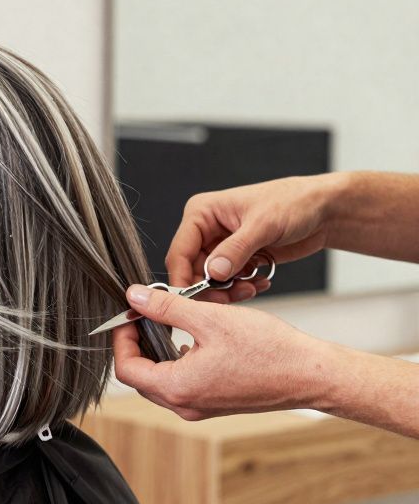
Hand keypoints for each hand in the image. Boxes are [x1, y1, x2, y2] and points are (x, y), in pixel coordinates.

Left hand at [111, 285, 334, 419]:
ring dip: (157, 352)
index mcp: (178, 388)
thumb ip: (167, 308)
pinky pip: (181, 384)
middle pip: (140, 377)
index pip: (126, 369)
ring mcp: (200, 408)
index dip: (121, 340)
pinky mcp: (214, 404)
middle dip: (137, 345)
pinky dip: (177, 361)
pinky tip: (190, 339)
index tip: (129, 315)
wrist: (311, 374)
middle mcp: (185, 405)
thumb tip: (134, 297)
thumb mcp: (211, 318)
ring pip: (160, 381)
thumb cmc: (269, 350)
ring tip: (166, 323)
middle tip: (144, 316)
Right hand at [164, 174, 343, 302]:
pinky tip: (260, 281)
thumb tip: (212, 273)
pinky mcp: (236, 258)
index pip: (180, 252)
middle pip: (192, 271)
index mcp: (202, 213)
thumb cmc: (294, 202)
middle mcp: (206, 230)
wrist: (323, 210)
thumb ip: (235, 250)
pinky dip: (241, 288)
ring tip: (251, 287)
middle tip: (230, 297)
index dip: (182, 278)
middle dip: (210, 288)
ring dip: (228, 290)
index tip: (191, 301)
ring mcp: (221, 245)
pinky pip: (227, 282)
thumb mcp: (263, 224)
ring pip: (209, 281)